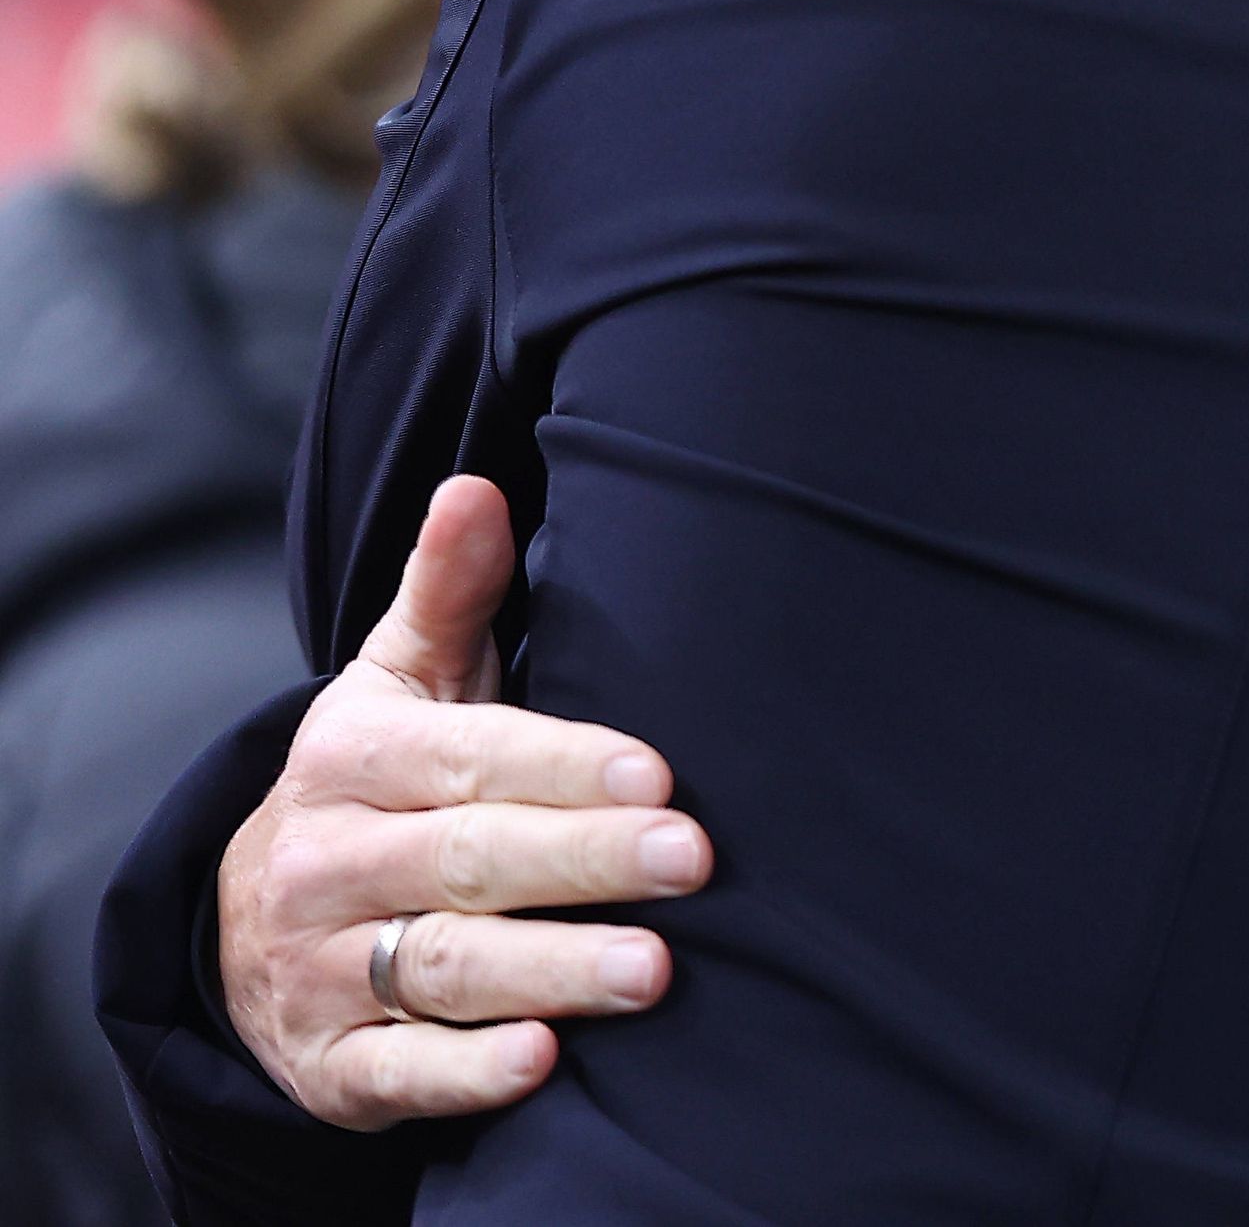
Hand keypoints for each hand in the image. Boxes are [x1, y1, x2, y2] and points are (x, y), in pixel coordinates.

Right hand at [217, 477, 709, 1129]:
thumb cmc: (376, 784)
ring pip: (445, 969)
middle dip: (583, 863)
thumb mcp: (397, 682)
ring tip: (654, 972)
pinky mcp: (331, 1063)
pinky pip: (397, 1073)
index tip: (658, 776)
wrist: (245, 924)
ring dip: (551, 971)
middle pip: (469, 863)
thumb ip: (446, 589)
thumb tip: (477, 485)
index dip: (563, 768)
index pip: (469, 760)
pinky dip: (465, 1073)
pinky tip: (540, 1063)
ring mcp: (323, 969)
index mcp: (351, 761)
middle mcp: (328, 864)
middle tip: (694, 861)